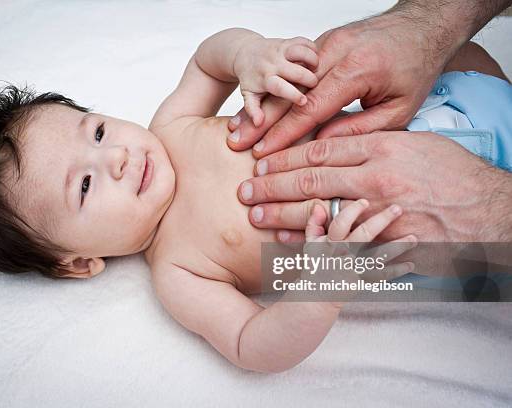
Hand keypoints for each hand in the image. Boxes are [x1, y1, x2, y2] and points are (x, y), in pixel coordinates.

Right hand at [227, 12, 451, 156]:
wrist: (422, 25)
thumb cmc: (415, 66)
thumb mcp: (400, 107)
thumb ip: (360, 128)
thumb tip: (323, 145)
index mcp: (356, 69)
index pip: (310, 109)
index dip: (284, 135)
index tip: (263, 153)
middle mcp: (335, 52)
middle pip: (287, 93)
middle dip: (259, 122)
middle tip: (236, 142)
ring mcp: (326, 44)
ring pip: (285, 81)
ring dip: (261, 106)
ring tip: (237, 128)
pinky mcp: (322, 43)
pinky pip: (293, 71)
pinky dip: (275, 92)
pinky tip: (259, 109)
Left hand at [232, 36, 317, 127]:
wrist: (245, 54)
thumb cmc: (250, 78)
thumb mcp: (248, 96)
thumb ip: (253, 110)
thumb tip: (259, 123)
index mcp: (265, 79)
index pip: (280, 87)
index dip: (293, 94)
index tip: (304, 102)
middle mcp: (273, 63)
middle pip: (297, 70)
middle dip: (310, 79)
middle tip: (315, 85)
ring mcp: (281, 50)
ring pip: (302, 51)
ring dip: (313, 60)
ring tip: (316, 70)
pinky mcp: (288, 41)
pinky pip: (304, 41)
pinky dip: (313, 48)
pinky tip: (315, 58)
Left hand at [238, 131, 511, 242]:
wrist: (490, 210)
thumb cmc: (454, 174)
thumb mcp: (416, 144)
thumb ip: (374, 144)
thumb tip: (337, 143)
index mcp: (382, 148)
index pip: (320, 150)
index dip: (286, 157)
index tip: (262, 162)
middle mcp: (376, 178)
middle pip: (311, 181)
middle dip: (272, 185)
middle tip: (245, 191)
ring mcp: (381, 212)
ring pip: (320, 212)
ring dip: (283, 215)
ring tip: (255, 217)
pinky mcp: (387, 242)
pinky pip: (340, 243)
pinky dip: (312, 242)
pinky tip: (287, 243)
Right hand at [304, 200, 415, 279]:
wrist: (317, 294)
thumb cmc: (316, 264)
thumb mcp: (310, 243)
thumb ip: (313, 224)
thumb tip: (320, 206)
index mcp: (330, 243)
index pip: (340, 223)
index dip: (352, 211)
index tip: (365, 202)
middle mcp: (343, 254)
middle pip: (364, 234)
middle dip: (382, 220)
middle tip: (398, 209)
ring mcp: (353, 269)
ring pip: (378, 256)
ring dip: (397, 247)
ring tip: (414, 238)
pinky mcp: (361, 282)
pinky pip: (381, 276)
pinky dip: (396, 271)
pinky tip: (410, 264)